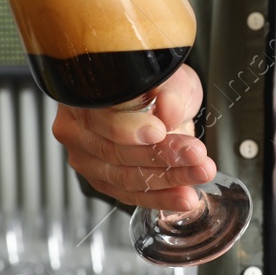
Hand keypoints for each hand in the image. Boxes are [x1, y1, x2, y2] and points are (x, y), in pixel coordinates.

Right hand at [51, 64, 214, 211]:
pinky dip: (162, 197)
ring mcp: (88, 159)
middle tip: (194, 154)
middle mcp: (77, 130)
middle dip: (161, 156)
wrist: (161, 98)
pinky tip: (183, 196)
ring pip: (126, 177)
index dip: (130, 128)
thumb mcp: (168, 77)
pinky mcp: (104, 182)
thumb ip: (168, 91)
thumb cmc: (157, 85)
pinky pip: (132, 195)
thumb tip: (168, 108)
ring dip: (169, 179)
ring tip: (199, 173)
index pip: (101, 118)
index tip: (160, 130)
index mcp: (83, 98)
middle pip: (115, 152)